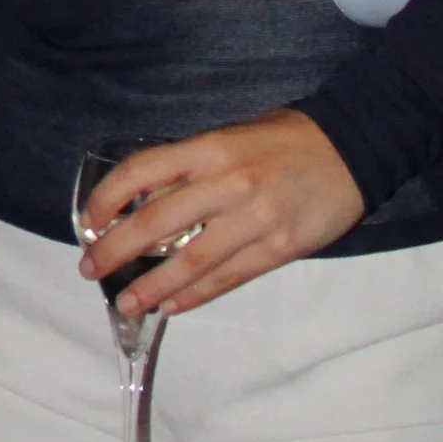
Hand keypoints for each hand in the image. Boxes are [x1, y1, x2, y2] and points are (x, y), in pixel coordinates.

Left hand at [76, 108, 364, 318]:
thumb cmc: (284, 137)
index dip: (109, 197)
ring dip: (152, 286)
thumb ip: (193, 166)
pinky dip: (196, 294)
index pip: (143, 171)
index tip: (88, 220)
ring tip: (126, 303)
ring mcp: (255, 219)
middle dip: (117, 248)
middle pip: (158, 222)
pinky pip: (228, 276)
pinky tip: (171, 305)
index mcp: (210, 147)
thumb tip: (146, 201)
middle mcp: (228, 183)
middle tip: (91, 268)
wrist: (354, 147)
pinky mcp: (280, 247)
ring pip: (191, 260)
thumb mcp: (230, 136)